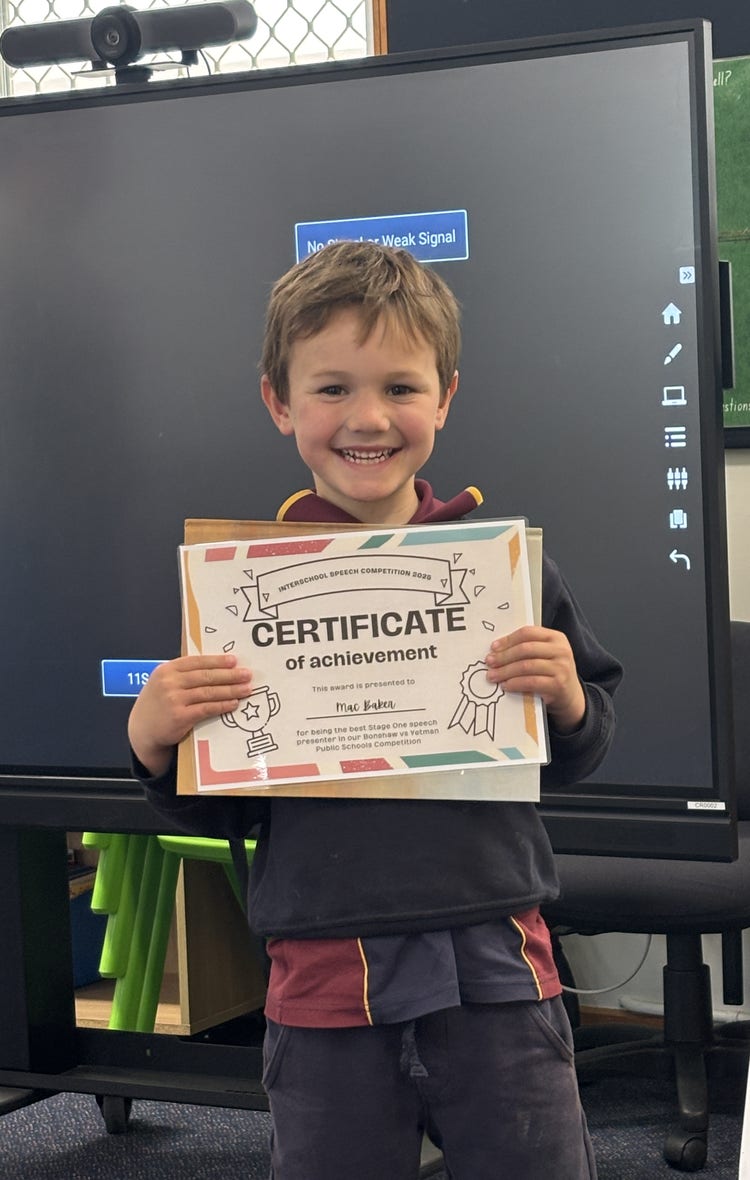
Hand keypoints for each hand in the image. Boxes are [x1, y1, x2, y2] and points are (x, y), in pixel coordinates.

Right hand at [128, 654, 252, 776]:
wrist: (142, 730)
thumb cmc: (156, 705)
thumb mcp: (162, 682)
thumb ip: (182, 674)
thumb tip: (215, 668)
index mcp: (166, 670)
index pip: (196, 661)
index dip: (217, 661)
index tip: (233, 661)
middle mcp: (169, 682)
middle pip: (206, 676)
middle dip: (230, 675)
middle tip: (247, 674)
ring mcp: (174, 699)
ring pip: (209, 692)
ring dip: (230, 690)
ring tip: (246, 689)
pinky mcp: (180, 716)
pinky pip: (206, 708)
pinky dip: (222, 705)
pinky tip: (233, 703)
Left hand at [484, 625, 585, 733]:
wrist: (569, 695)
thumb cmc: (551, 672)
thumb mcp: (544, 655)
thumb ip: (527, 649)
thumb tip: (496, 650)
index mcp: (556, 637)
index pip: (528, 633)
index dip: (508, 639)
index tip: (493, 647)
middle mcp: (561, 650)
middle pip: (525, 649)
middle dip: (504, 656)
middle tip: (490, 662)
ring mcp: (561, 668)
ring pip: (526, 666)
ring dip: (506, 671)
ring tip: (493, 676)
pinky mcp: (558, 685)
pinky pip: (531, 682)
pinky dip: (515, 684)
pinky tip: (506, 685)